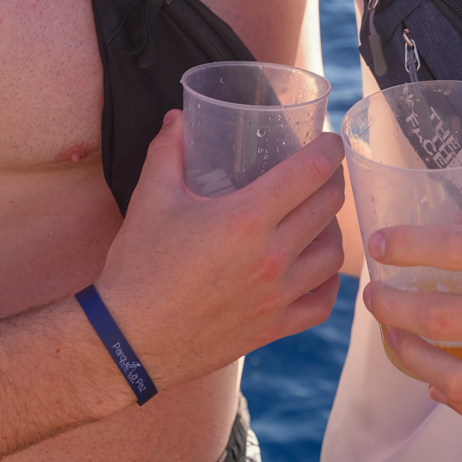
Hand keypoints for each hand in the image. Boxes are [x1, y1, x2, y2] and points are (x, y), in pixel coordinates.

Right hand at [99, 112, 345, 388]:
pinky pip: (322, 303)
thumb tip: (178, 119)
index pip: (310, 172)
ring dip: (332, 228)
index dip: (329, 149)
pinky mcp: (274, 328)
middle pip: (328, 207)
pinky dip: (327, 282)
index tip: (330, 140)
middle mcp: (272, 257)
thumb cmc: (138, 267)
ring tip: (319, 217)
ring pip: (332, 255)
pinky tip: (315, 268)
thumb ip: (168, 151)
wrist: (129, 341)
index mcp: (247, 219)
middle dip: (332, 181)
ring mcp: (277, 296)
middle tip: (323, 171)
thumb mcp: (151, 198)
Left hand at [363, 208, 461, 440]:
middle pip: (442, 322)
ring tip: (399, 345)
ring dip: (413, 362)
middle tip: (376, 298)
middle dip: (391, 310)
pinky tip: (447, 383)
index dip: (407, 248)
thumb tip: (461, 225)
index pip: (461, 249)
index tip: (379, 244)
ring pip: (456, 383)